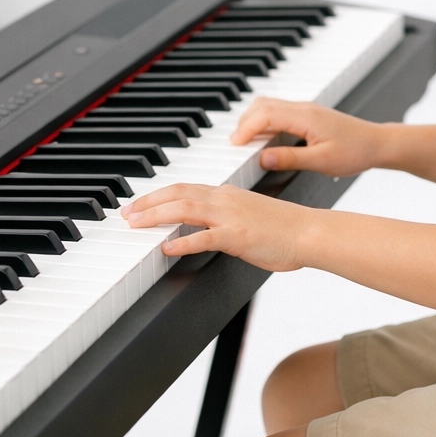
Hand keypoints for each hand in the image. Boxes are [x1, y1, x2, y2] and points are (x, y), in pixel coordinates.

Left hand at [122, 183, 313, 270]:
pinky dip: (182, 241)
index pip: (184, 188)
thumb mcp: (249, 217)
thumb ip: (226, 220)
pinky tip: (166, 248)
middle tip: (126, 213)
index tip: (139, 205)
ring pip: (184, 209)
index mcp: (226, 194)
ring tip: (135, 225)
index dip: (157, 195)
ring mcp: (230, 216)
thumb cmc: (285, 229)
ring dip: (155, 216)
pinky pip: (204, 237)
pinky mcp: (237, 235)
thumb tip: (206, 231)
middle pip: (177, 193)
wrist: (309, 232)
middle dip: (147, 202)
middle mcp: (225, 199)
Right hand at [230, 98, 389, 174]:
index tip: (235, 145)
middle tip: (235, 145)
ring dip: (253, 120)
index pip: (265, 114)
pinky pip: (279, 112)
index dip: (246, 129)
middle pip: (262, 105)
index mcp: (305, 117)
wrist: (377, 143)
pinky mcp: (308, 115)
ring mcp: (305, 109)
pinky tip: (265, 138)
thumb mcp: (322, 161)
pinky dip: (265, 122)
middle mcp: (303, 108)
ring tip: (245, 142)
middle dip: (244, 122)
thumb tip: (263, 159)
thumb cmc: (355, 151)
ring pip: (269, 105)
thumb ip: (290, 159)